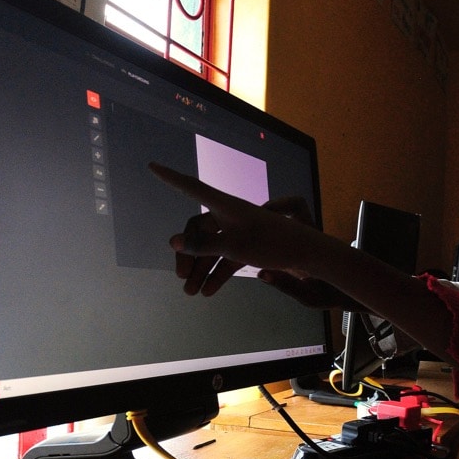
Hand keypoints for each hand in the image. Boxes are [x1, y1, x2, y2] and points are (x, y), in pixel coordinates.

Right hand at [151, 163, 323, 296]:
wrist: (306, 253)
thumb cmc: (272, 243)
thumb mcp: (234, 246)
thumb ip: (203, 244)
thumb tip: (173, 242)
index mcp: (225, 205)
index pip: (191, 187)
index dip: (171, 178)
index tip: (152, 166)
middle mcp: (229, 215)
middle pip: (198, 231)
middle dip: (187, 255)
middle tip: (181, 278)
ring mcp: (238, 231)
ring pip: (211, 248)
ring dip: (201, 270)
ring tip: (191, 293)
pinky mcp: (247, 246)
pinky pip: (226, 258)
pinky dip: (217, 273)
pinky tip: (208, 291)